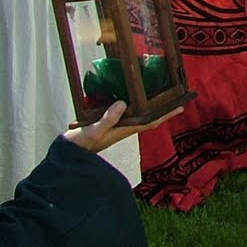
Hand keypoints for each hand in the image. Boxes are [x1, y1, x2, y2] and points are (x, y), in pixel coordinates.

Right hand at [64, 99, 182, 153]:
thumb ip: (107, 119)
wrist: (65, 153)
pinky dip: (128, 103)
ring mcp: (114, 125)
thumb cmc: (80, 145)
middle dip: (160, 108)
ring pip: (135, 113)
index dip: (166, 115)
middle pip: (146, 117)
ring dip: (146, 105)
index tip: (181, 107)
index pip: (150, 122)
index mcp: (124, 130)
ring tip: (155, 92)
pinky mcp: (104, 122)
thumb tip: (123, 103)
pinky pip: (121, 111)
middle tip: (173, 96)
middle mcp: (122, 127)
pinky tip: (127, 94)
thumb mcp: (94, 131)